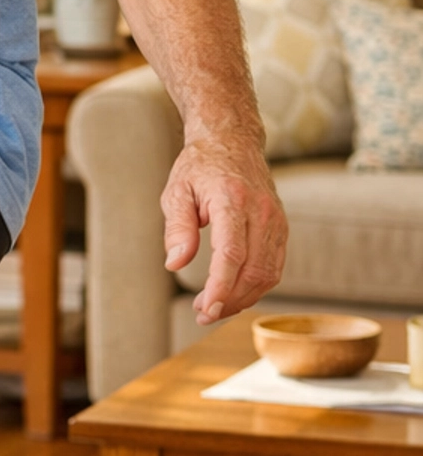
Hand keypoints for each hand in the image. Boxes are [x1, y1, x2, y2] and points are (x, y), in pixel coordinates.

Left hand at [162, 138, 287, 324]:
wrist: (233, 141)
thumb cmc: (200, 167)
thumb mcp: (176, 191)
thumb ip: (177, 228)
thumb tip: (175, 264)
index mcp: (233, 200)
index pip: (232, 254)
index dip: (220, 287)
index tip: (206, 309)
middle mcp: (261, 211)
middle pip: (252, 270)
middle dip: (228, 300)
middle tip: (202, 313)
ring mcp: (276, 220)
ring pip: (267, 274)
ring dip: (242, 298)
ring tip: (214, 307)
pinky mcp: (281, 228)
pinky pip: (274, 267)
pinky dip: (256, 286)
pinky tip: (234, 293)